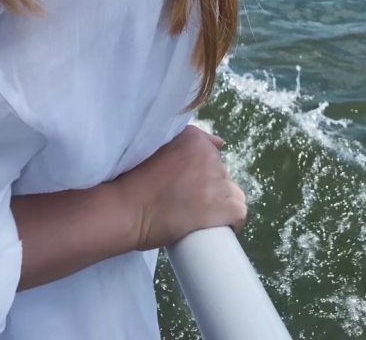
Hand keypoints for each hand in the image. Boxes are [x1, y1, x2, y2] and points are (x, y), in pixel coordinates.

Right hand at [116, 125, 246, 251]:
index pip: (214, 157)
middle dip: (212, 190)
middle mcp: (208, 154)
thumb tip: (221, 142)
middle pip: (223, 176)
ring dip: (222, 206)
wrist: (125, 208)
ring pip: (234, 194)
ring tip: (203, 219)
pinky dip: (233, 222)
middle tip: (189, 205)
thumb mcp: (158, 148)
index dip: (203, 175)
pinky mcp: (220, 206)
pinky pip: (240, 213)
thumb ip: (187, 141)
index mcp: (194, 138)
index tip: (189, 188)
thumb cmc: (134, 181)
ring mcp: (215, 181)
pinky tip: (220, 228)